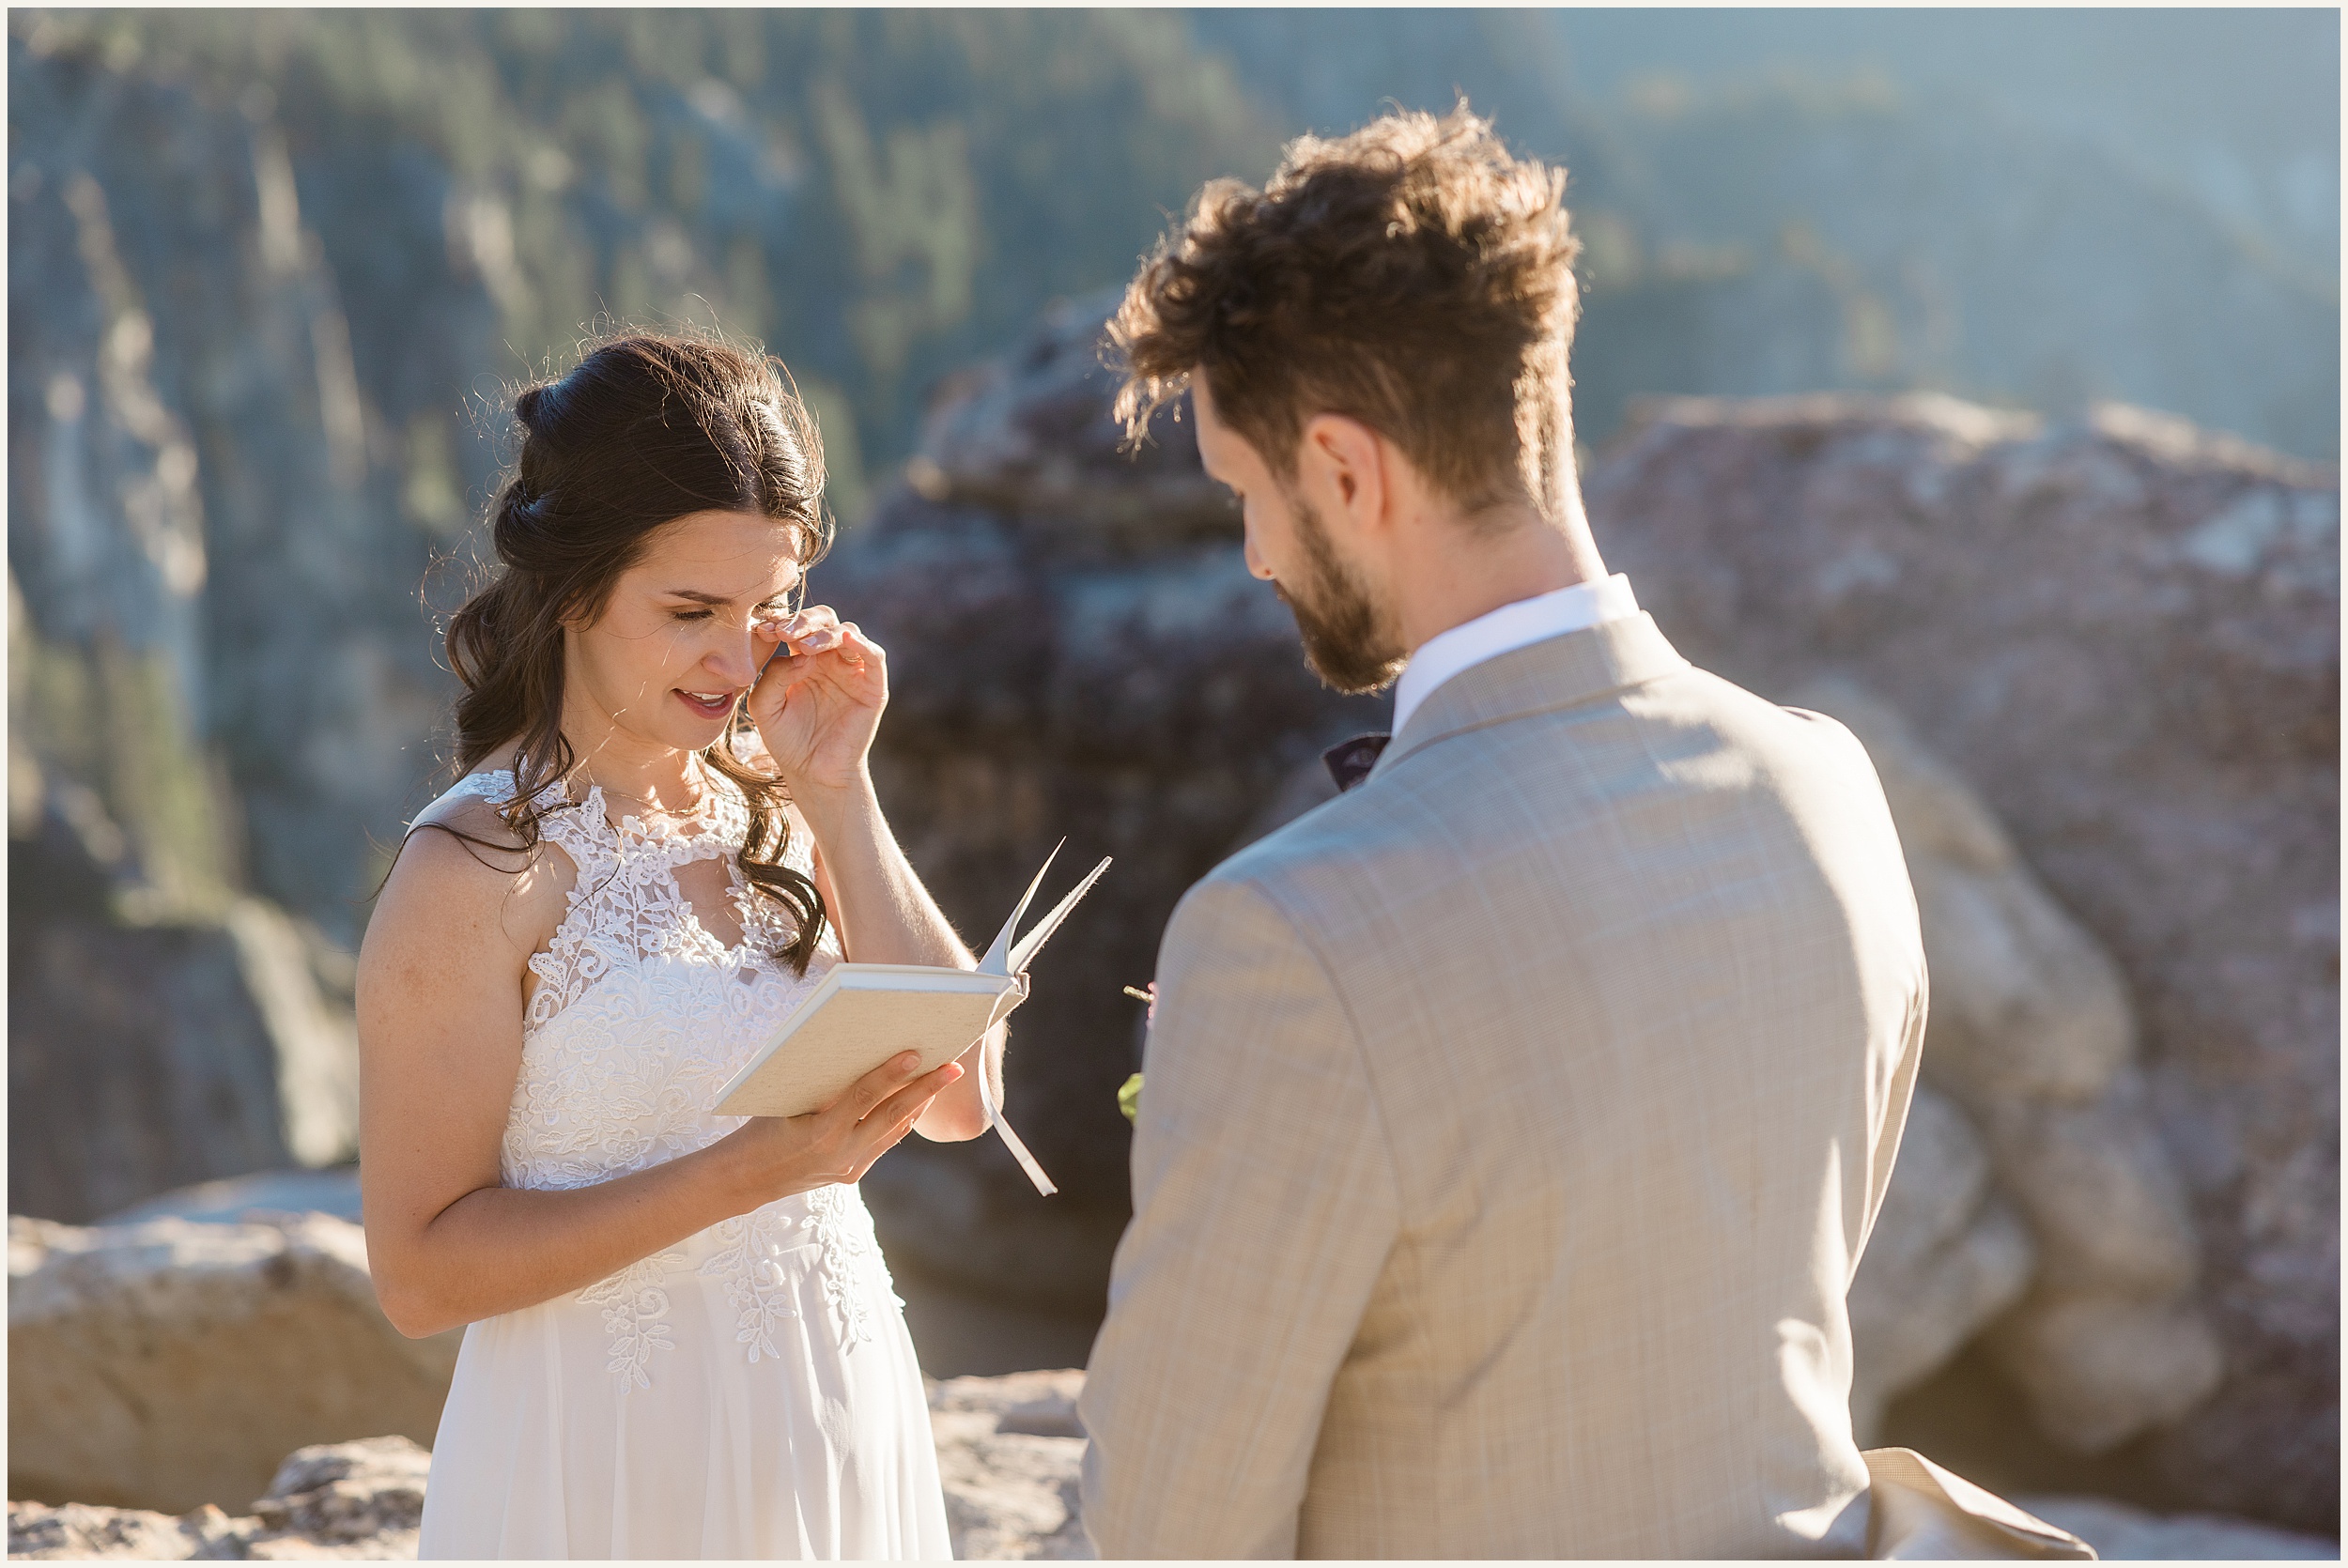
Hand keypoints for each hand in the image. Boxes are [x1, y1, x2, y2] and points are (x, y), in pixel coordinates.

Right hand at [714, 1051, 960, 1207]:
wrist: (746, 1177)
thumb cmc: (761, 1126)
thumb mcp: (785, 1100)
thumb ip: (823, 1084)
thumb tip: (858, 1049)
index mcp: (820, 1133)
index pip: (863, 1097)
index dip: (890, 1073)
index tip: (914, 1052)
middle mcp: (840, 1154)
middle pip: (892, 1115)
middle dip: (925, 1088)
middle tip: (953, 1065)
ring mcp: (849, 1168)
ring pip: (894, 1130)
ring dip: (919, 1103)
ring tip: (942, 1077)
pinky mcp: (852, 1174)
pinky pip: (883, 1143)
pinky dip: (900, 1120)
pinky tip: (916, 1101)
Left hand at [746, 605, 887, 796]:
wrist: (812, 773)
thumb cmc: (787, 740)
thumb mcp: (765, 705)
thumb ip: (773, 675)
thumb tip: (800, 655)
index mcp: (802, 659)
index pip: (797, 628)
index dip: (782, 623)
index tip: (763, 630)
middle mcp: (829, 660)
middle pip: (824, 621)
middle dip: (804, 621)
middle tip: (785, 632)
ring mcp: (852, 671)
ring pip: (847, 633)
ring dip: (826, 634)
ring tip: (806, 647)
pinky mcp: (872, 687)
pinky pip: (873, 657)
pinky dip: (863, 644)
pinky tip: (846, 639)